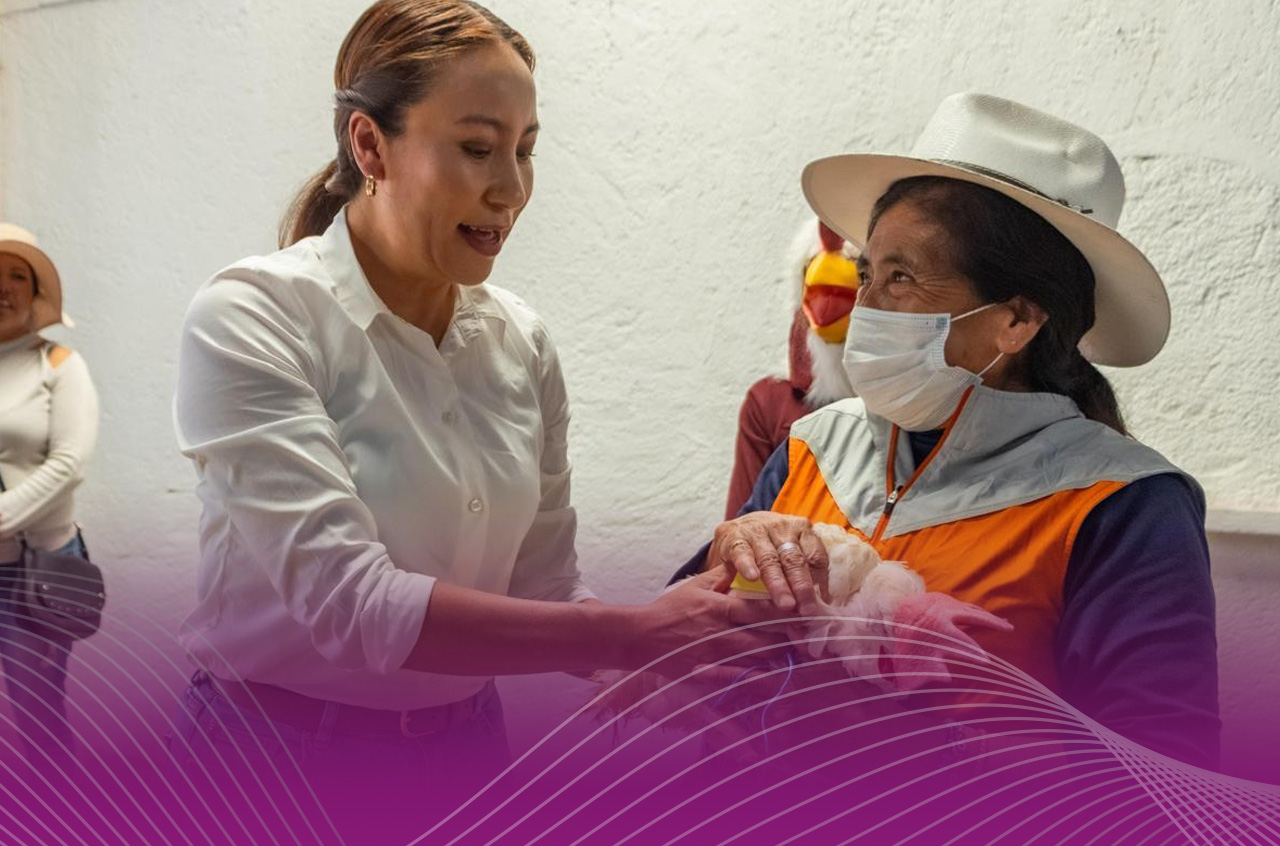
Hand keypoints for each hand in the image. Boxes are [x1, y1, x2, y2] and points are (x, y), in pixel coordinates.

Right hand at [630, 570, 794, 679]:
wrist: (642, 637)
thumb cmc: (670, 609)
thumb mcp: (696, 585)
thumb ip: (722, 573)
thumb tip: (743, 558)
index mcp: (721, 609)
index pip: (763, 611)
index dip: (788, 613)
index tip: (806, 613)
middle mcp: (722, 634)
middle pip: (768, 640)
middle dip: (791, 640)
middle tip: (809, 638)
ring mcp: (717, 658)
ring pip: (759, 662)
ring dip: (780, 659)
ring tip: (797, 655)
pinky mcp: (710, 675)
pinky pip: (742, 680)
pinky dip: (761, 679)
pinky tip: (774, 676)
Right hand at [708, 512, 828, 614]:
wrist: (735, 529)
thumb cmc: (770, 546)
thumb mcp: (789, 554)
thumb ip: (804, 574)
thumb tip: (823, 605)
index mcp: (802, 530)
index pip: (815, 556)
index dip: (819, 582)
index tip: (821, 605)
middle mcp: (781, 527)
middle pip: (794, 559)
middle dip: (801, 586)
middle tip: (806, 609)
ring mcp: (756, 531)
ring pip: (770, 559)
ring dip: (778, 583)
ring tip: (785, 603)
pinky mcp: (733, 536)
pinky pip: (741, 552)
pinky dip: (747, 565)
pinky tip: (752, 578)